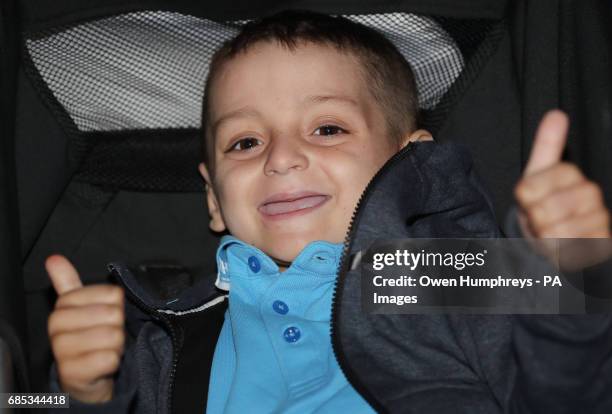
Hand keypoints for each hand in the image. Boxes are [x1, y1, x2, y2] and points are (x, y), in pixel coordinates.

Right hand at [46, 255, 124, 402]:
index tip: (106, 315)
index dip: (117, 305)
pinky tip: (103, 363)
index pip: (110, 294)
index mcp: (63, 307)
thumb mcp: (80, 307)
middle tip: (106, 334)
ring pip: (111, 336)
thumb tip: (54, 258)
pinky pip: (108, 358)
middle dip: (117, 326)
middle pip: (112, 314)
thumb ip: (68, 283)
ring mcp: (62, 351)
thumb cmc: (87, 336)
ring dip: (116, 345)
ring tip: (104, 349)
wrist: (83, 376)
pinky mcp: (72, 373)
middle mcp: (57, 327)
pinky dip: (113, 361)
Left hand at [514, 110, 610, 268]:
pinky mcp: (602, 243)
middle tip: (540, 221)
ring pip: (555, 231)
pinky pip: (568, 249)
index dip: (522, 200)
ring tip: (551, 233)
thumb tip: (556, 113)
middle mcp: (589, 193)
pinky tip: (564, 246)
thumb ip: (546, 146)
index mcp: (567, 174)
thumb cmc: (544, 205)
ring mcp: (598, 218)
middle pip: (543, 210)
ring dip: (545, 238)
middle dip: (534, 221)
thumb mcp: (536, 177)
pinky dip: (559, 252)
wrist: (560, 240)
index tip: (529, 201)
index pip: (528, 188)